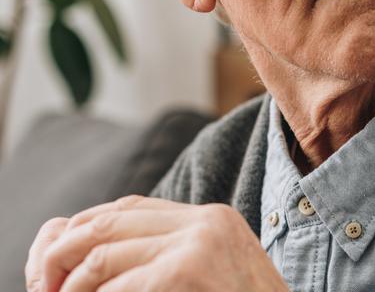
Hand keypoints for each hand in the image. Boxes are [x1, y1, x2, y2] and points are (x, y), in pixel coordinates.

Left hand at [25, 196, 286, 291]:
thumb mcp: (213, 274)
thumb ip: (172, 255)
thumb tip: (98, 259)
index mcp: (212, 218)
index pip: (129, 206)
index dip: (85, 230)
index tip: (59, 266)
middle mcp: (205, 222)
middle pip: (108, 221)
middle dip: (64, 254)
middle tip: (45, 287)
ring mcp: (199, 243)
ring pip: (103, 253)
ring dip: (72, 286)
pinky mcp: (187, 270)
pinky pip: (118, 286)